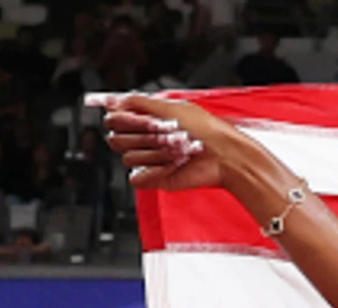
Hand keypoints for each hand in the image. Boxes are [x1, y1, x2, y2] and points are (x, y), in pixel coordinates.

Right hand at [101, 92, 251, 192]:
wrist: (226, 156)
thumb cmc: (207, 131)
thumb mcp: (172, 106)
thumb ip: (137, 101)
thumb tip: (111, 99)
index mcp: (145, 119)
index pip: (113, 119)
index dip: (128, 120)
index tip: (151, 120)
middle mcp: (143, 139)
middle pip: (116, 139)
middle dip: (146, 136)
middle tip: (169, 134)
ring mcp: (148, 159)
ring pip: (129, 157)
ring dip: (158, 152)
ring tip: (179, 150)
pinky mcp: (154, 178)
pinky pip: (137, 177)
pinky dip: (157, 171)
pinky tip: (176, 165)